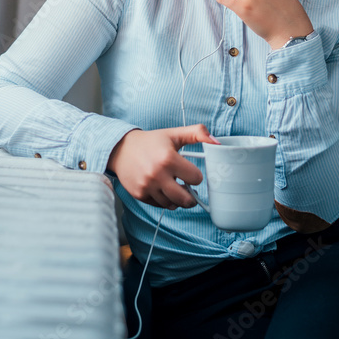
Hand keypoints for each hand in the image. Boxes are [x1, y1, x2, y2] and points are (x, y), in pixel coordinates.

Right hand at [106, 125, 220, 208]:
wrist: (121, 149)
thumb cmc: (151, 141)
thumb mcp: (174, 134)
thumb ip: (197, 133)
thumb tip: (217, 142)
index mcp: (168, 159)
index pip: (196, 179)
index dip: (196, 176)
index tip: (191, 173)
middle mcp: (157, 174)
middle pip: (185, 199)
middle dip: (190, 196)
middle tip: (189, 189)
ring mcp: (147, 186)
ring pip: (172, 204)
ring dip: (176, 199)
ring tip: (174, 187)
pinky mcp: (139, 194)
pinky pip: (159, 205)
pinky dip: (163, 200)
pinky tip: (162, 189)